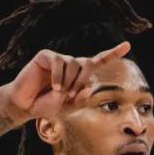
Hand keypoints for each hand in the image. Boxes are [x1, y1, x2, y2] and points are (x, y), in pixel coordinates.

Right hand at [0, 41, 130, 123]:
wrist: (25, 106)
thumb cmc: (46, 106)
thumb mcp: (68, 108)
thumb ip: (81, 100)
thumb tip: (91, 87)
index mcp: (79, 75)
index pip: (98, 61)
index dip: (113, 54)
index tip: (127, 45)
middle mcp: (71, 63)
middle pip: (88, 63)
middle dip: (82, 80)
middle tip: (71, 94)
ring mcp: (59, 58)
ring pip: (74, 63)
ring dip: (69, 82)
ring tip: (58, 92)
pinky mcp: (46, 56)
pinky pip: (59, 61)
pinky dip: (58, 77)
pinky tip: (53, 87)